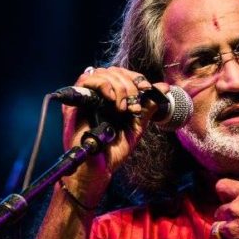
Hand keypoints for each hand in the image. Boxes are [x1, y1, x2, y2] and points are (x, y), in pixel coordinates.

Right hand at [63, 66, 167, 200]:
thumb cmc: (114, 150)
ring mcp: (86, 97)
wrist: (99, 168)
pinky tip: (112, 99)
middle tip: (133, 103)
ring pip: (101, 73)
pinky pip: (85, 80)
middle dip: (129, 82)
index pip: (123, 74)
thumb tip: (163, 88)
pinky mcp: (74, 102)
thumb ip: (147, 106)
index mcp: (112, 98)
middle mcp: (98, 95)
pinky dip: (103, 84)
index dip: (136, 77)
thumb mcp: (137, 125)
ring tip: (123, 107)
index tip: (147, 88)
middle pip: (113, 71)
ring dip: (118, 85)